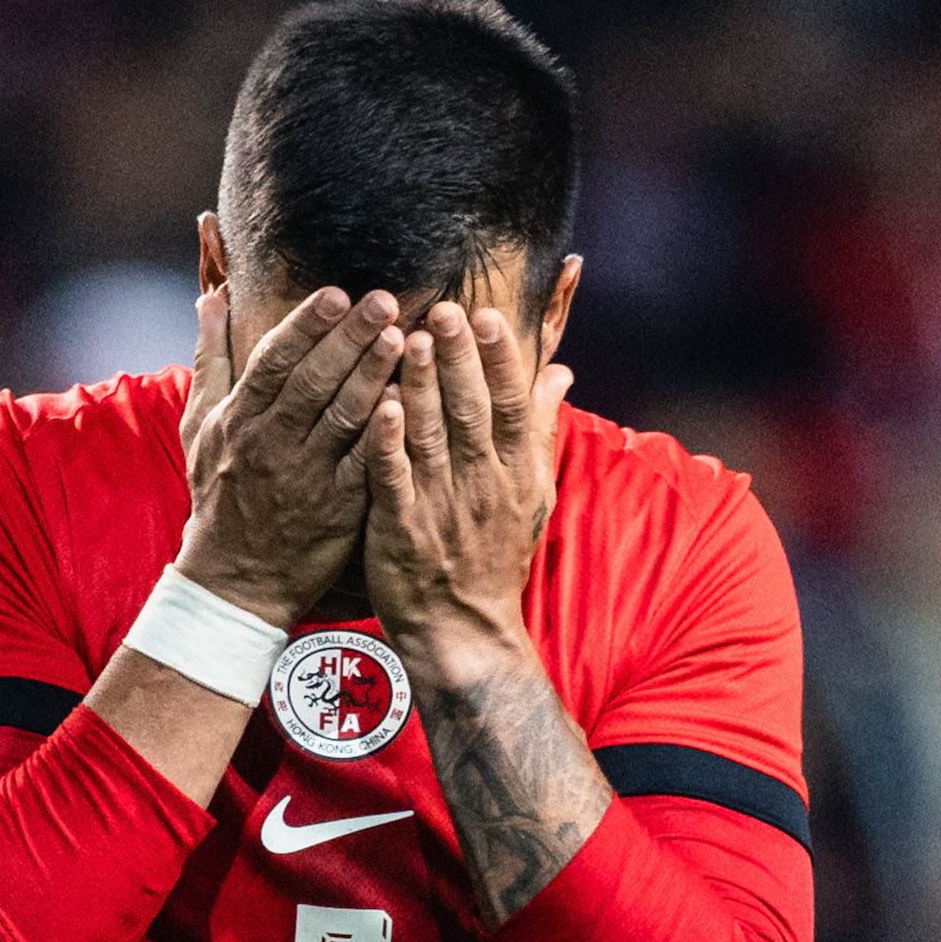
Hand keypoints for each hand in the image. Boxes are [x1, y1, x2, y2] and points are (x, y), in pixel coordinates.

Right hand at [176, 284, 403, 629]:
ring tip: (404, 337)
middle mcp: (271, 443)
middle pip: (313, 381)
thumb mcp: (201, 425)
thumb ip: (211, 358)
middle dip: (349, 338)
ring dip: (374, 375)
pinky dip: (387, 431)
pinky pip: (366, 463)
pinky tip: (412, 400)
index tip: (336, 293)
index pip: (274, 361)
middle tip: (383, 301)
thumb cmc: (219, 494)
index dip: (306, 326)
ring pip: (344, 417)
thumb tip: (211, 299)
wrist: (234, 578)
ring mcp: (306, 477)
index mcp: (240, 419)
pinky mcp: (339, 508)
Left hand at [361, 303, 571, 676]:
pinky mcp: (401, 528)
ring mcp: (441, 506)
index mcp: (516, 473)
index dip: (500, 360)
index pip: (511, 405)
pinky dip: (388, 443)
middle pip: (472, 411)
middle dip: (458, 359)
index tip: (488, 316)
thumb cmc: (495, 555)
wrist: (464, 631)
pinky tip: (381, 406)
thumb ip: (540, 430)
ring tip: (410, 339)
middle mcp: (482, 485)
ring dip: (421, 387)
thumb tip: (559, 372)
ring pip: (431, 436)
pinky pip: (394, 479)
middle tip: (444, 310)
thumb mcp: (533, 494)